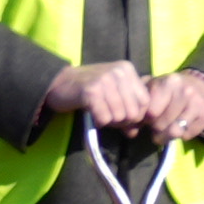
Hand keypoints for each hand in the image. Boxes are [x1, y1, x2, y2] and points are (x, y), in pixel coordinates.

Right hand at [51, 60, 173, 138]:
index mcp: (127, 69)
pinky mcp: (91, 91)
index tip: (121, 118)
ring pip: (120, 116)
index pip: (145, 102)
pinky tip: (92, 114)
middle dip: (121, 121)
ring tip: (98, 113)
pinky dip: (98, 121)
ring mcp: (105, 80)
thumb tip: (134, 133)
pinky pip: (105, 118)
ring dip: (109, 121)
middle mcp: (118, 72)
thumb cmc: (89, 91)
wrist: (58, 82)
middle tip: (107, 116)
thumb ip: (127, 110)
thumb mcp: (113, 94)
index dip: (135, 116)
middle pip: (133, 112)